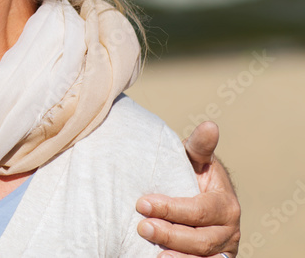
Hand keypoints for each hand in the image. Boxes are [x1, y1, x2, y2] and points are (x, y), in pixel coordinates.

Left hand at [136, 121, 240, 256]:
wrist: (197, 197)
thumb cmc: (192, 174)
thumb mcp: (196, 159)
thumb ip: (199, 146)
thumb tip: (210, 126)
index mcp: (225, 204)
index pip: (198, 210)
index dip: (171, 208)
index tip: (142, 203)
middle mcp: (228, 230)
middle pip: (200, 238)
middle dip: (169, 233)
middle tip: (142, 227)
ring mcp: (222, 248)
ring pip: (201, 256)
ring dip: (176, 255)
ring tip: (152, 252)